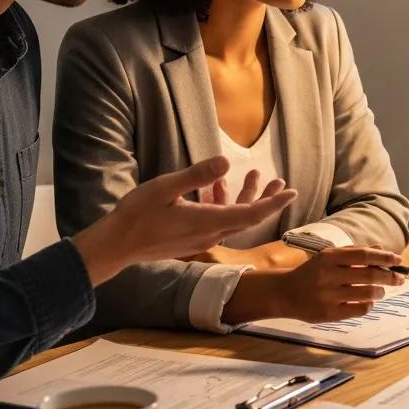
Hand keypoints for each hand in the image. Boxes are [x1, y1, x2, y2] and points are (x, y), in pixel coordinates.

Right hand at [73, 156, 297, 285]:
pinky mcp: (191, 239)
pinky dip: (222, 204)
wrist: (115, 246)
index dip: (274, 203)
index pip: (252, 214)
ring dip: (244, 198)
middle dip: (266, 199)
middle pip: (249, 217)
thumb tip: (226, 161)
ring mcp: (201, 239)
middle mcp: (210, 233)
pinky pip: (216, 221)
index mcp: (208, 221)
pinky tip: (213, 188)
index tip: (292, 192)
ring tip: (252, 176)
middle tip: (280, 182)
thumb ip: (197, 175)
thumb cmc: (137, 215)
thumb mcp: (166, 187)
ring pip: (233, 219)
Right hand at [223, 246, 405, 324]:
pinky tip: (369, 302)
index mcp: (329, 257)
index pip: (364, 254)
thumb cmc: (313, 272)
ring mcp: (328, 295)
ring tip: (381, 290)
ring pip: (366, 293)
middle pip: (369, 274)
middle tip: (399, 278)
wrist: (285, 293)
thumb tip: (382, 249)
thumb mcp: (329, 257)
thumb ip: (354, 252)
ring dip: (380, 291)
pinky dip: (369, 304)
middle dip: (389, 276)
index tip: (398, 259)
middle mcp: (328, 275)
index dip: (384, 256)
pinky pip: (359, 309)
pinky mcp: (329, 314)